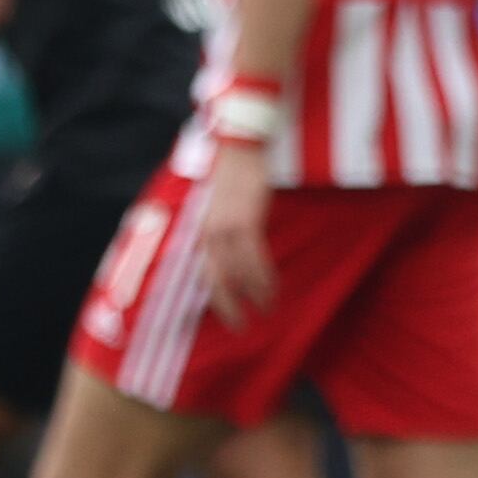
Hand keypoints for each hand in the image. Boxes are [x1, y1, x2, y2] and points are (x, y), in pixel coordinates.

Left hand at [197, 142, 277, 326]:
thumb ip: (224, 232)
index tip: (230, 318)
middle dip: (230, 307)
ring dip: (256, 294)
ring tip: (268, 309)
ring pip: (241, 273)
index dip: (218, 300)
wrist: (239, 150)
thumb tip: (235, 255)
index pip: (207, 276)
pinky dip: (265, 276)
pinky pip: (256, 258)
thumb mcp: (221, 208)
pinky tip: (273, 288)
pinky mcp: (246, 222)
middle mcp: (210, 235)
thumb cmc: (233, 178)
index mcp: (203, 233)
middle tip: (243, 328)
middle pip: (219, 281)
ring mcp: (227, 229)